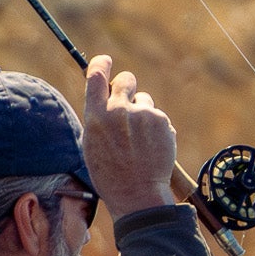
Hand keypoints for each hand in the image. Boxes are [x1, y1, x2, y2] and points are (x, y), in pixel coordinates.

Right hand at [82, 56, 176, 218]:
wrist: (138, 194)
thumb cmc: (111, 174)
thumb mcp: (92, 144)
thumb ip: (99, 117)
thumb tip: (107, 96)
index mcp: (96, 116)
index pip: (96, 75)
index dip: (101, 64)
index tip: (105, 61)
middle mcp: (119, 110)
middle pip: (126, 79)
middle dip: (127, 86)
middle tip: (128, 100)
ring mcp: (143, 115)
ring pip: (144, 101)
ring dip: (142, 114)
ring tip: (140, 142)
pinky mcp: (162, 122)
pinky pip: (158, 117)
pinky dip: (156, 129)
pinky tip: (152, 148)